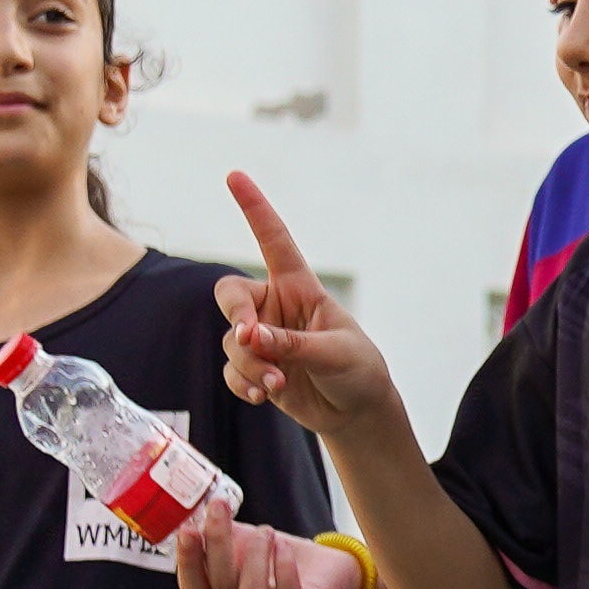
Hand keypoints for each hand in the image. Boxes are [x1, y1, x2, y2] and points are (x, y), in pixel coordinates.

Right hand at [163, 510, 357, 588]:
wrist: (328, 573)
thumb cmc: (278, 559)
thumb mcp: (243, 546)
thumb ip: (219, 538)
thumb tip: (194, 516)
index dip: (188, 562)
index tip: (186, 529)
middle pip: (222, 586)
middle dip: (218, 542)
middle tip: (219, 507)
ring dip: (257, 555)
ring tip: (266, 531)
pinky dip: (284, 566)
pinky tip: (284, 546)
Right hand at [214, 178, 414, 452]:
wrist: (357, 412)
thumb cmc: (357, 369)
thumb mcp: (334, 352)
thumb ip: (292, 344)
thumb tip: (252, 337)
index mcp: (300, 287)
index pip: (274, 240)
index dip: (254, 208)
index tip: (235, 176)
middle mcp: (275, 307)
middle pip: (231, 294)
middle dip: (236, 316)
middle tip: (251, 338)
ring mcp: (263, 338)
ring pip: (233, 341)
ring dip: (250, 364)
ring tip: (276, 384)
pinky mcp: (256, 368)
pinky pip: (232, 369)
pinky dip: (243, 383)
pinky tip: (262, 396)